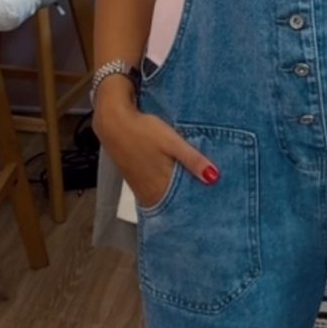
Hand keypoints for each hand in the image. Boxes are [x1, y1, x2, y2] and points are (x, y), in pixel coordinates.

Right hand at [96, 99, 218, 210]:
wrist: (112, 122)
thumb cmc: (143, 131)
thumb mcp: (172, 142)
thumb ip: (193, 160)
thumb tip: (214, 177)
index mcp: (160, 186)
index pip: (184, 205)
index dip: (198, 205)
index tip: (213, 204)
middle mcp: (149, 192)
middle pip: (174, 204)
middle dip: (190, 201)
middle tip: (208, 197)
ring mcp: (140, 187)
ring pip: (165, 198)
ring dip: (178, 196)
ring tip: (195, 190)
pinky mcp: (135, 180)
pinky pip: (155, 191)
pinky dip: (166, 190)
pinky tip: (175, 181)